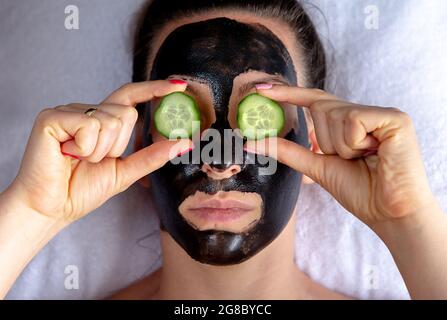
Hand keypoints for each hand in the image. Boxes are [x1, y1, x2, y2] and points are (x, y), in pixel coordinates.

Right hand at [5, 80, 191, 223]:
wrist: (52, 208)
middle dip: (117, 146)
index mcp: (102, 122)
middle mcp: (86, 111)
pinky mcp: (52, 117)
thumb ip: (152, 156)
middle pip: (127, 113)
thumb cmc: (82, 190)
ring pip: (110, 120)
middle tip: (94, 160)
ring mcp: (69, 111)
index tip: (180, 85)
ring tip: (78, 159)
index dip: (154, 89)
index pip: (131, 97)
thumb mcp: (125, 172)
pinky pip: (89, 125)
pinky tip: (68, 154)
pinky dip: (85, 148)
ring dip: (100, 150)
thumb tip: (185, 142)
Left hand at [246, 85, 436, 228]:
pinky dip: (353, 143)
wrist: (389, 213)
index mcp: (348, 123)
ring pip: (334, 115)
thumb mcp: (316, 166)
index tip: (260, 90)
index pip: (314, 100)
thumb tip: (250, 142)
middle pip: (321, 108)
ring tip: (364, 160)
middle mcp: (364, 114)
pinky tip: (374, 154)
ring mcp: (380, 114)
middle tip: (349, 160)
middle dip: (325, 141)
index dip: (288, 93)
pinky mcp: (394, 119)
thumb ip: (286, 150)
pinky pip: (352, 121)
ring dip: (341, 147)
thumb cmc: (359, 191)